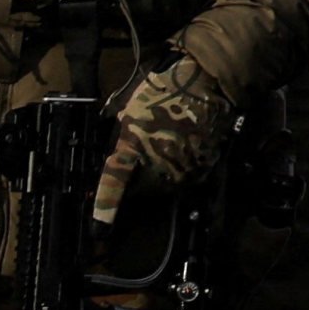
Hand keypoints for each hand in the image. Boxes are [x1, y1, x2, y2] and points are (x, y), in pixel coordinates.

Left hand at [96, 59, 234, 225]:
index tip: (99, 230)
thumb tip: (118, 150)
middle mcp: (157, 165)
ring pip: (164, 185)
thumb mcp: (132, 108)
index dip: (105, 207)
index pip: (113, 184)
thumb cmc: (165, 88)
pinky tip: (184, 149)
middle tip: (142, 162)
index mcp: (133, 148)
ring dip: (160, 176)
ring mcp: (182, 168)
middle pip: (141, 189)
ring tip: (166, 151)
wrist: (209, 79)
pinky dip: (181, 169)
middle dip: (138, 182)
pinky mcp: (203, 166)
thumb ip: (122, 134)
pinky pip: (186, 176)